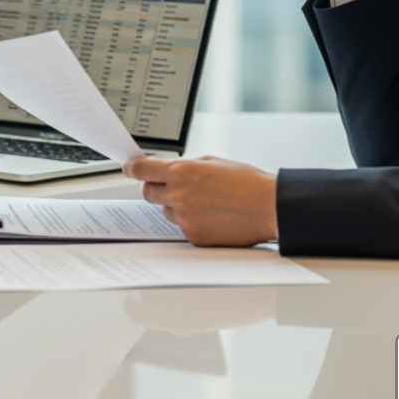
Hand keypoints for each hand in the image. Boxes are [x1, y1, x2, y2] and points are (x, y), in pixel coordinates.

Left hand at [125, 155, 277, 246]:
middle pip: (147, 192)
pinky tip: (212, 216)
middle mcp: (178, 195)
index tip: (130, 168)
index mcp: (181, 172)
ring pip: (166, 210)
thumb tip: (165, 170)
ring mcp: (185, 218)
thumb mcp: (211, 162)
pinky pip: (182, 227)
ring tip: (205, 201)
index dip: (132, 168)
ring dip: (176, 205)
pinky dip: (191, 221)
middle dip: (155, 187)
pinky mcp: (194, 237)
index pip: (140, 170)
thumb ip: (184, 167)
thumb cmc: (246, 182)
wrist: (268, 207)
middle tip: (171, 185)